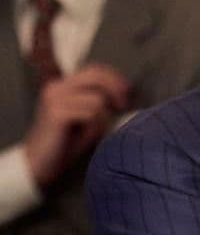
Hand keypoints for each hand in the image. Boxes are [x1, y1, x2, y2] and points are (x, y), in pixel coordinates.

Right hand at [23, 63, 130, 185]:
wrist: (37, 164)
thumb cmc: (65, 143)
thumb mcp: (85, 117)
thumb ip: (98, 101)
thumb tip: (126, 92)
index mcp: (61, 86)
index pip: (93, 69)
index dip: (114, 78)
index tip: (127, 91)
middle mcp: (56, 87)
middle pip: (96, 76)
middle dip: (116, 89)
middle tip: (123, 106)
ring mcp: (54, 99)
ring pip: (98, 100)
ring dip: (103, 119)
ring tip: (92, 132)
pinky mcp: (56, 113)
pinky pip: (92, 114)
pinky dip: (95, 127)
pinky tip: (85, 137)